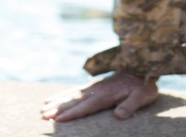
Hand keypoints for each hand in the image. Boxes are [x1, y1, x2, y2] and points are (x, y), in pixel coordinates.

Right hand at [41, 71, 158, 121]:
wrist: (142, 67)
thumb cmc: (143, 85)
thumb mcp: (142, 96)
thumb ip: (131, 105)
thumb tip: (119, 115)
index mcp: (106, 94)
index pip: (86, 106)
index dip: (72, 113)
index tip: (58, 119)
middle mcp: (96, 90)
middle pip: (74, 101)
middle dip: (58, 109)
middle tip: (43, 116)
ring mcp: (93, 87)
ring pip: (70, 95)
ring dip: (56, 103)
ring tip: (42, 109)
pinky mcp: (92, 86)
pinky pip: (73, 91)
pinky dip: (61, 95)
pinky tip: (52, 99)